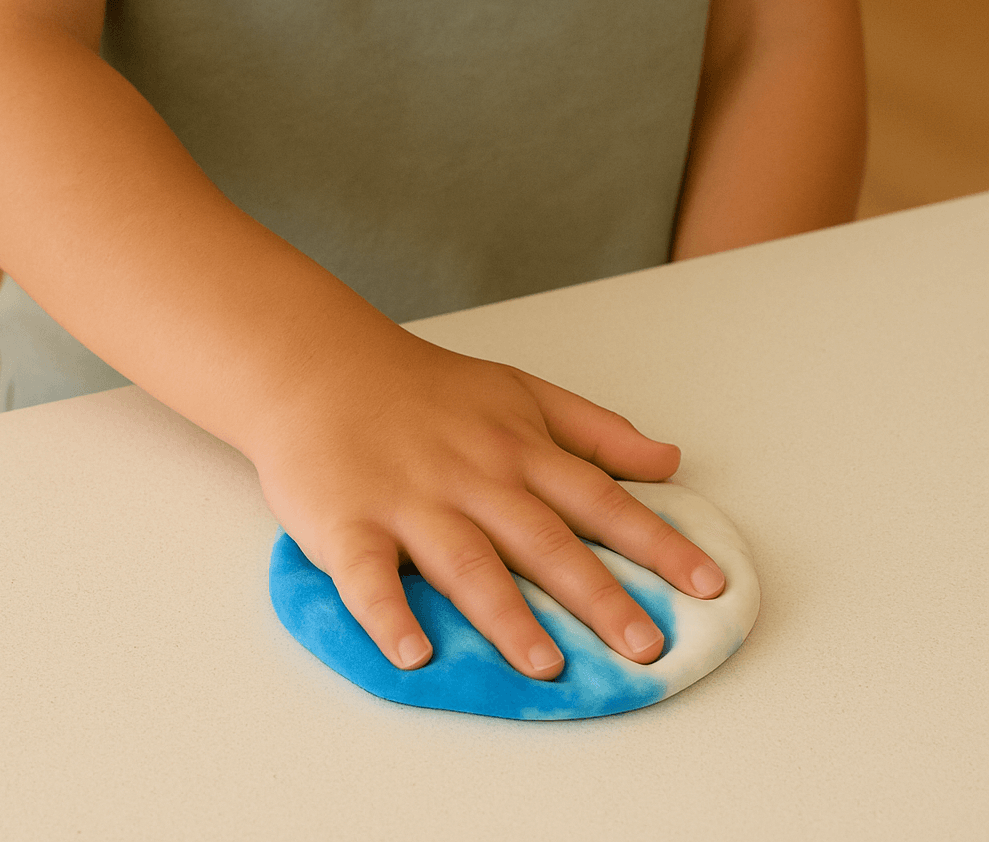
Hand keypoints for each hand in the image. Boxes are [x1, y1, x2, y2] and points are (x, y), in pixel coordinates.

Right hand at [253, 329, 724, 679]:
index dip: (658, 543)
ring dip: (505, 616)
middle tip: (647, 646)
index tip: (709, 585)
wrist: (324, 367)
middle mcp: (473, 478)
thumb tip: (669, 461)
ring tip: (547, 666)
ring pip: (465, 561)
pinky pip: (367, 577)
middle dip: (598, 594)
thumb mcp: (521, 392)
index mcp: (518, 450)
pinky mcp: (348, 523)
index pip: (600, 499)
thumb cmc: (428, 390)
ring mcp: (410, 501)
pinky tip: (413, 655)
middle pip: (543, 539)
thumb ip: (595, 431)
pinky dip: (388, 616)